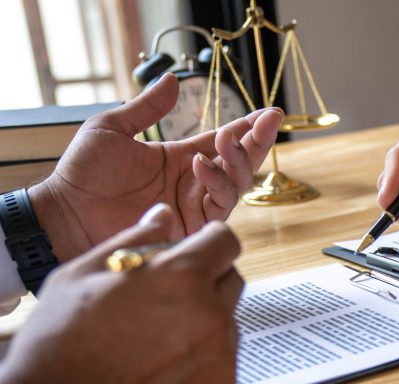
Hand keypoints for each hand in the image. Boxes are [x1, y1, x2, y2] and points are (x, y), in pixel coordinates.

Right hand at [0, 204, 242, 383]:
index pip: (226, 242)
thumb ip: (134, 239)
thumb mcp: (80, 276)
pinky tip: (160, 373)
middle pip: (231, 281)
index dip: (209, 244)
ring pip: (228, 325)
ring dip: (204, 324)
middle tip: (164, 301)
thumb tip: (164, 215)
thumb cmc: (59, 346)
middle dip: (206, 281)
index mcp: (181, 277)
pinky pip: (223, 365)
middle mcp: (212, 315)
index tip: (196, 252)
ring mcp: (221, 358)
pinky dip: (201, 364)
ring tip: (154, 342)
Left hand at [29, 72, 282, 261]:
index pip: (224, 142)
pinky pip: (218, 207)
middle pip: (239, 163)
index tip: (270, 112)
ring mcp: (193, 206)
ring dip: (237, 161)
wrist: (67, 212)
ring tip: (224, 142)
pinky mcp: (189, 227)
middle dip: (258, 143)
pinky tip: (200, 165)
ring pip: (236, 185)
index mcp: (180, 158)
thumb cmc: (83, 173)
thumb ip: (146, 107)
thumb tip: (171, 78)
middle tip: (269, 122)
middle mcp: (193, 183)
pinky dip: (216, 184)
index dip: (248, 128)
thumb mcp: (112, 128)